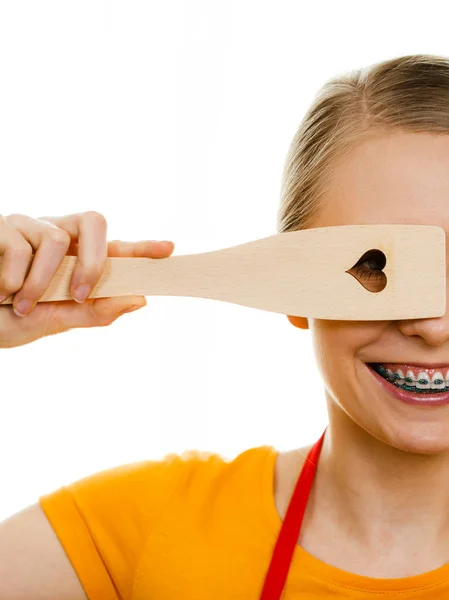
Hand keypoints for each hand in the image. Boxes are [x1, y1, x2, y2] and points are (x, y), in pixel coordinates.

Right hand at [0, 211, 174, 348]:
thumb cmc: (4, 319)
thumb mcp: (52, 321)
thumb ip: (92, 312)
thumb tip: (139, 300)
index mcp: (72, 261)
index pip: (113, 249)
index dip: (141, 247)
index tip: (168, 250)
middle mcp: (53, 238)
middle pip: (94, 222)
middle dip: (95, 260)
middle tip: (80, 294)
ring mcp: (27, 228)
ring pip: (57, 240)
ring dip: (40, 283)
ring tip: (17, 303)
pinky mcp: (1, 226)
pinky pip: (20, 246)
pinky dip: (11, 280)